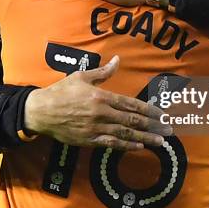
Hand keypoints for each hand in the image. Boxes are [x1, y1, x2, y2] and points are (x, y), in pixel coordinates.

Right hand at [24, 55, 171, 149]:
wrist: (40, 112)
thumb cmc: (61, 91)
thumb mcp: (81, 76)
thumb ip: (103, 71)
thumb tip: (117, 60)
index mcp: (101, 96)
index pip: (131, 104)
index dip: (149, 110)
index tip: (162, 114)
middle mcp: (102, 113)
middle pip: (132, 121)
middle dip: (153, 126)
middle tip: (168, 130)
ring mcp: (96, 128)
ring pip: (125, 134)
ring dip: (145, 138)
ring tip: (160, 142)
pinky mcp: (89, 140)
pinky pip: (112, 144)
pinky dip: (127, 146)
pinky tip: (139, 147)